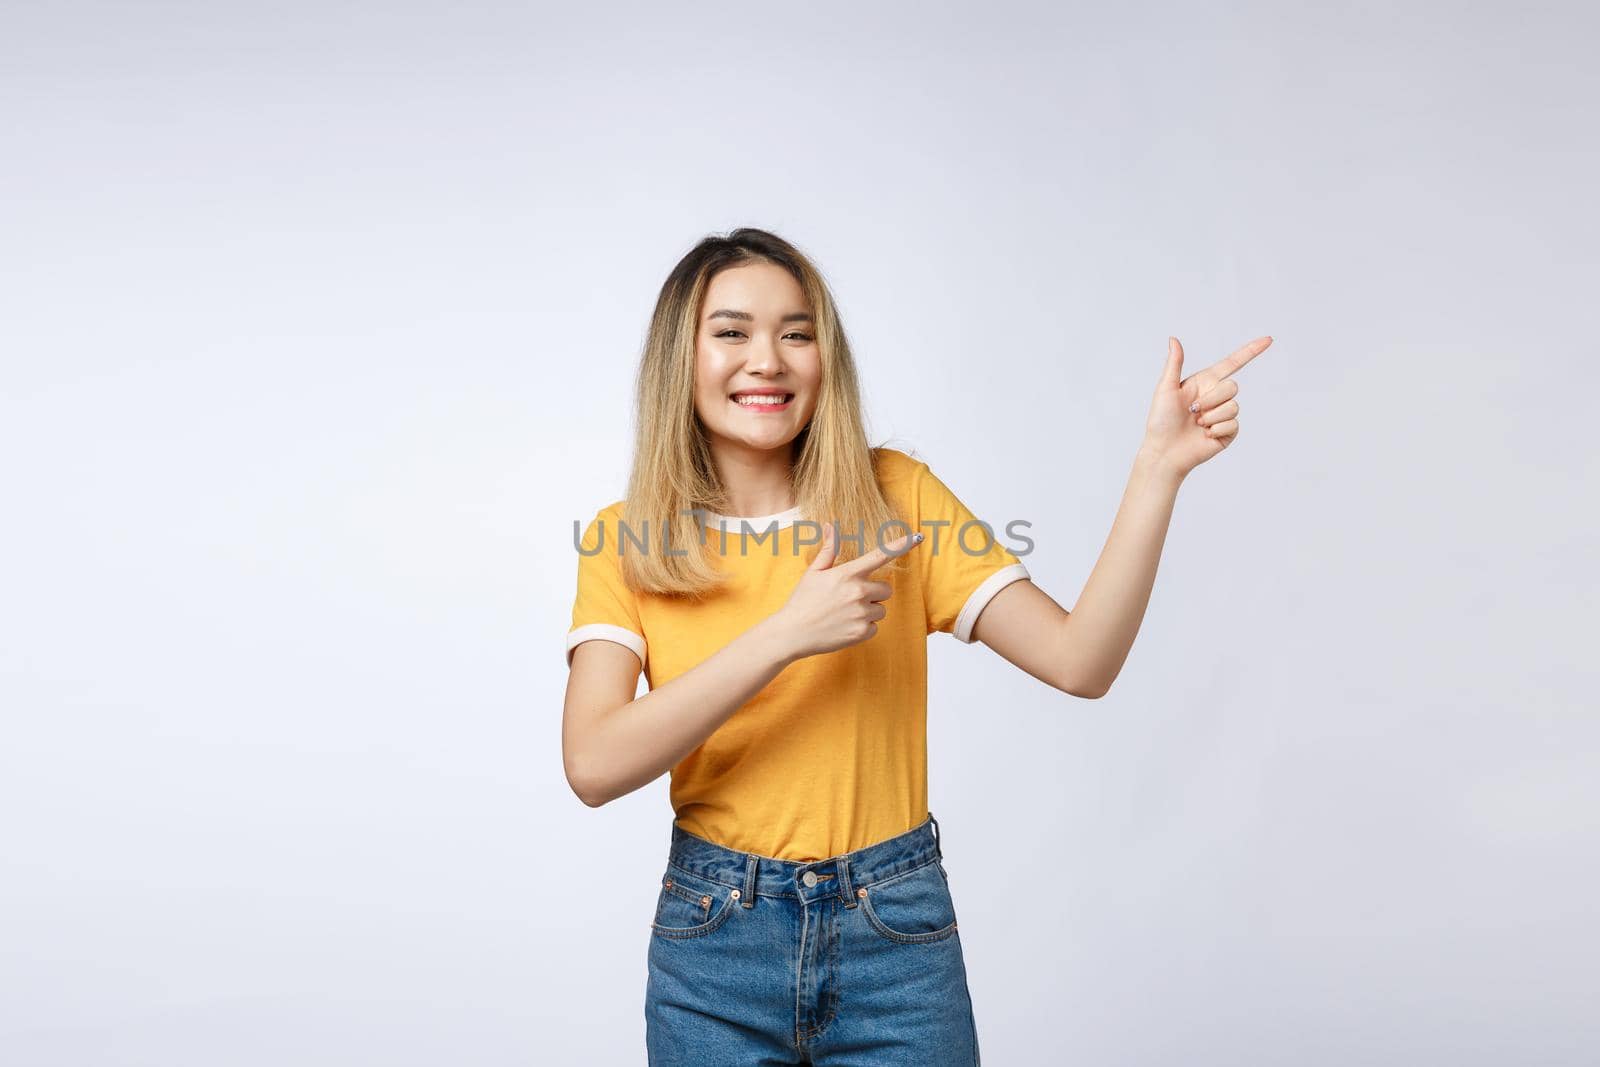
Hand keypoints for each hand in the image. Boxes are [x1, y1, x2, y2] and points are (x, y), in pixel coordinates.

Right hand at [769, 522, 922, 660]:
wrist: (792, 633)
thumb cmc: (802, 600)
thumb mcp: (814, 572)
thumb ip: (829, 549)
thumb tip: (830, 525)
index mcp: (847, 574)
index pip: (880, 555)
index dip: (900, 545)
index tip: (918, 537)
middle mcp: (858, 592)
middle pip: (886, 589)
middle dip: (874, 593)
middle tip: (852, 598)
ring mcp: (861, 613)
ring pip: (881, 609)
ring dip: (869, 611)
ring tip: (845, 614)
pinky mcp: (861, 632)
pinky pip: (875, 627)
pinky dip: (864, 628)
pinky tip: (845, 626)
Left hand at [1140, 335, 1272, 478]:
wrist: (1164, 451)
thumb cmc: (1160, 420)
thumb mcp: (1166, 388)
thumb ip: (1174, 363)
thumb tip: (1173, 339)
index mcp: (1204, 382)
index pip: (1232, 364)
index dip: (1250, 351)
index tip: (1268, 339)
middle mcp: (1216, 396)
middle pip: (1232, 387)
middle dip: (1212, 399)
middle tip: (1192, 411)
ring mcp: (1223, 414)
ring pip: (1234, 406)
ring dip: (1212, 416)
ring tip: (1196, 424)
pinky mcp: (1228, 432)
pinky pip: (1233, 424)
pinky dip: (1217, 429)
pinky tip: (1204, 435)